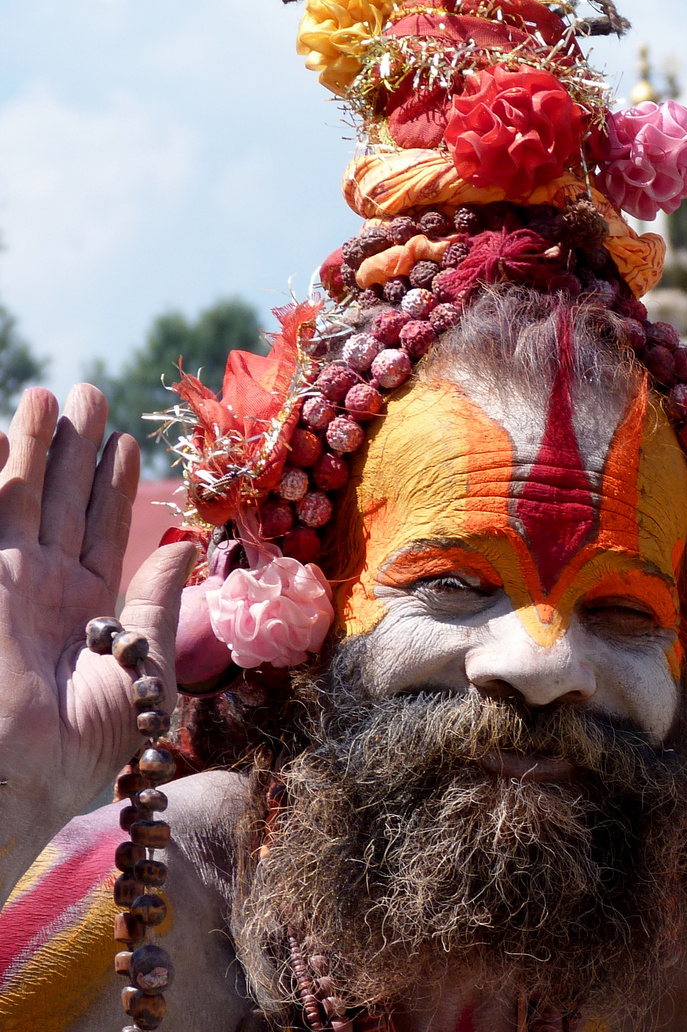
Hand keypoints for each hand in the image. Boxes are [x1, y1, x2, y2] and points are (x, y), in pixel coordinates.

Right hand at [0, 386, 195, 894]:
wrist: (23, 777)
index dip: (112, 485)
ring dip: (33, 446)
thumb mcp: (143, 669)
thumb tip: (186, 548)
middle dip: (72, 447)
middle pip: (59, 501)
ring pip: (20, 497)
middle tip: (89, 392)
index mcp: (86, 610)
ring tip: (52, 394)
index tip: (127, 442)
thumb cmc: (86, 744)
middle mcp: (41, 589)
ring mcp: (5, 582)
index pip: (101, 531)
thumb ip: (156, 604)